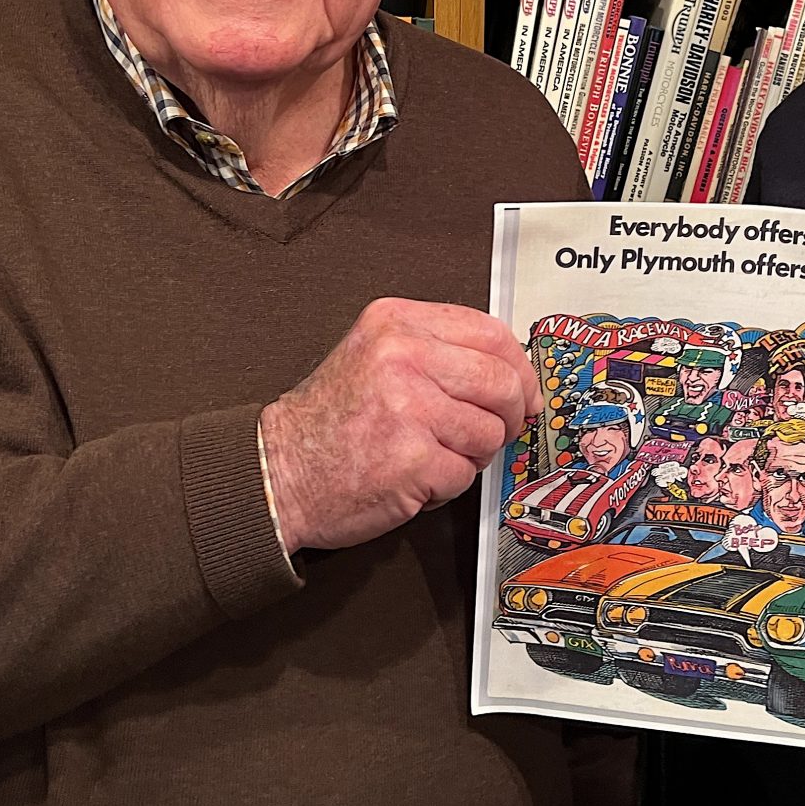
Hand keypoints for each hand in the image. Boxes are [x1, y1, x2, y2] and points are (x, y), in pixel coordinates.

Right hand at [261, 298, 539, 551]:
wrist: (279, 473)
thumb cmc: (330, 421)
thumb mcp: (376, 355)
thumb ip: (439, 350)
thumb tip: (512, 372)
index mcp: (396, 322)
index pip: (491, 333)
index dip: (520, 368)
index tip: (525, 391)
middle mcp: (402, 356)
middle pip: (503, 382)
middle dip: (510, 415)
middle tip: (495, 431)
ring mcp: (409, 407)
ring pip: (490, 432)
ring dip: (472, 454)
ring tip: (433, 454)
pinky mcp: (413, 459)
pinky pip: (466, 473)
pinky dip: (448, 484)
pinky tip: (415, 476)